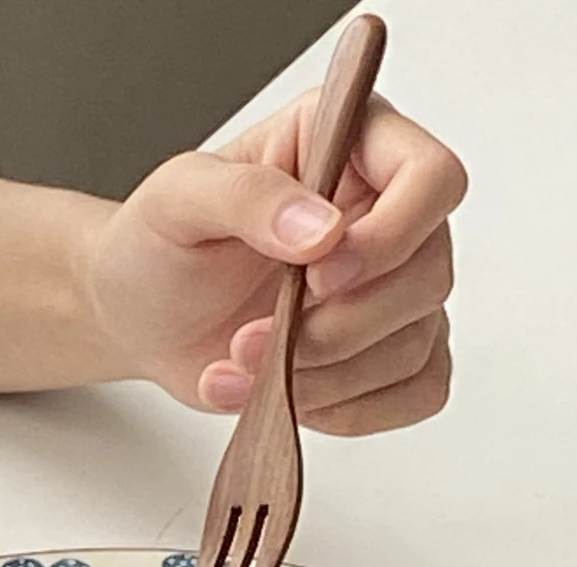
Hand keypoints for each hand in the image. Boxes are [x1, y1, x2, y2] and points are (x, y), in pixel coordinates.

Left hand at [88, 93, 465, 434]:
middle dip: (338, 328)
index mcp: (354, 145)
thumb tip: (323, 230)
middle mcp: (387, 213)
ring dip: (327, 377)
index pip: (432, 179)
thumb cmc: (160, 244)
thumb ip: (248, 196)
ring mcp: (394, 288)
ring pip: (416, 344)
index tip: (317, 276)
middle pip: (428, 276)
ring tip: (243, 368)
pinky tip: (288, 396)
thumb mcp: (178, 199)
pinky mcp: (387, 352)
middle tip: (251, 339)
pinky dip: (352, 410)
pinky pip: (417, 392)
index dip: (390, 237)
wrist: (143, 316)